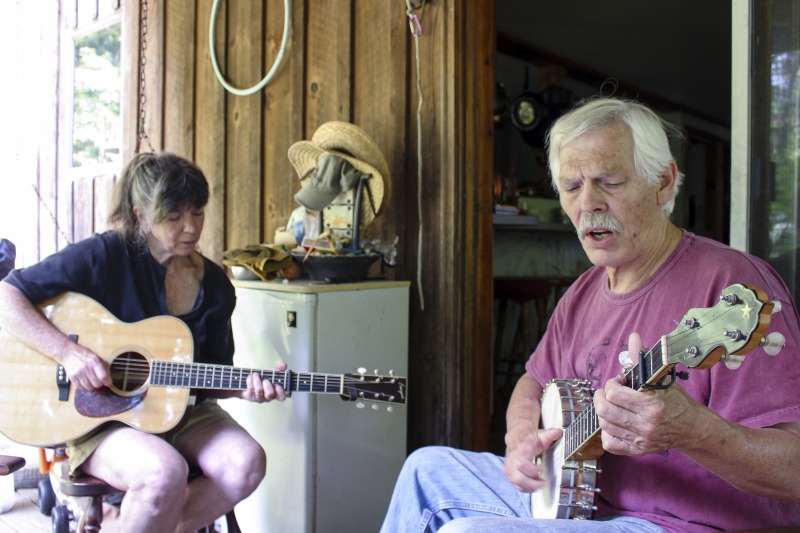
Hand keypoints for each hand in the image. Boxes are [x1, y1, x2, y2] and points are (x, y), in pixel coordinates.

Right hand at [59, 342, 111, 389]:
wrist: (68, 353)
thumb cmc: (84, 355)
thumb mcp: (96, 357)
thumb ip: (103, 366)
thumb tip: (108, 378)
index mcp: (94, 361)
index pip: (103, 376)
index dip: (107, 381)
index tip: (108, 383)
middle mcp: (86, 368)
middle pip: (97, 384)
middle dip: (100, 383)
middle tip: (99, 380)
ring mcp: (78, 373)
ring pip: (89, 387)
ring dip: (92, 385)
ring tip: (91, 380)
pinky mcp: (72, 377)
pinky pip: (81, 387)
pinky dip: (84, 386)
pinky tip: (84, 380)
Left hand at [243, 362, 288, 402]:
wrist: (246, 383)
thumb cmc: (260, 380)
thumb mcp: (269, 374)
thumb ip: (277, 370)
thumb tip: (284, 365)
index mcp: (275, 393)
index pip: (281, 396)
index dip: (280, 391)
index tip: (277, 385)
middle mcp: (267, 398)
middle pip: (270, 394)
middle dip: (268, 385)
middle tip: (265, 380)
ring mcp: (258, 398)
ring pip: (259, 391)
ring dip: (257, 380)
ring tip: (256, 374)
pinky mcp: (249, 397)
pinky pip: (251, 389)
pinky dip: (250, 380)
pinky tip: (250, 377)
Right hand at [503, 422, 562, 491]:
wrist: (516, 438)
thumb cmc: (529, 438)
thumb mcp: (540, 435)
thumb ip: (550, 434)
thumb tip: (560, 432)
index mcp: (519, 451)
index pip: (521, 464)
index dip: (532, 470)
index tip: (542, 469)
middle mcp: (511, 460)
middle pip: (518, 478)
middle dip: (532, 483)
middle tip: (543, 482)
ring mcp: (509, 468)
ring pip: (517, 483)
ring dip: (530, 487)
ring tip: (540, 483)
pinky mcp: (509, 474)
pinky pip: (516, 486)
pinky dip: (526, 488)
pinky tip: (534, 485)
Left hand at [594, 332, 696, 454]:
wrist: (692, 428)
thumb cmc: (676, 401)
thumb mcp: (660, 377)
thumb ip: (642, 358)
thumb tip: (633, 337)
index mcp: (651, 404)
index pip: (613, 393)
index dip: (611, 383)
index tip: (619, 381)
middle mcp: (645, 424)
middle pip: (604, 409)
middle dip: (601, 396)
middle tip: (609, 392)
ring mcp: (641, 439)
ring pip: (604, 424)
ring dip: (603, 411)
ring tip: (612, 404)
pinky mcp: (638, 450)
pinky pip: (610, 444)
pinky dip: (607, 431)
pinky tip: (615, 422)